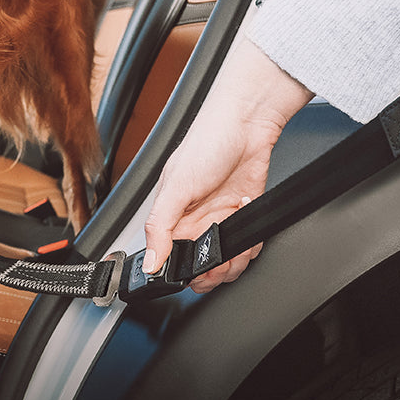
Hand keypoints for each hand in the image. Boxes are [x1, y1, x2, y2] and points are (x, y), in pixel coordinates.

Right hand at [143, 38, 312, 292]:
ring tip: (237, 250)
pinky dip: (250, 248)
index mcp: (171, 216)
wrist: (247, 123)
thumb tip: (148, 262)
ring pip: (227, 260)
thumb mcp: (176, 186)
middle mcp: (195, 220)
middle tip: (221, 264)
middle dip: (214, 272)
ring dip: (235, 263)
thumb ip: (159, 227)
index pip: (172, 259)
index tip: (197, 276)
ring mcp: (220, 218)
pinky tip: (249, 237)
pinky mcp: (243, 213)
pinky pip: (246, 244)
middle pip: (202, 266)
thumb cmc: (207, 141)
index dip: (185, 273)